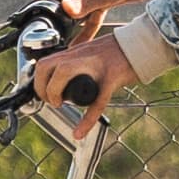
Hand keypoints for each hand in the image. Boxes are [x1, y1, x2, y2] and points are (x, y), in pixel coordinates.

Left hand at [28, 20, 154, 125]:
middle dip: (43, 88)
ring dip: (55, 93)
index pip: (44, 63)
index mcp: (75, 52)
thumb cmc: (116, 52)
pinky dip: (86, 120)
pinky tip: (79, 133)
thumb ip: (75, 63)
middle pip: (47, 67)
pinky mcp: (111, 78)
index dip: (39, 81)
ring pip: (64, 73)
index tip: (44, 93)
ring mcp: (95, 66)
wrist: (140, 46)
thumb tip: (60, 78)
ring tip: (61, 104)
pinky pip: (97, 101)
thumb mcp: (89, 53)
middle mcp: (81, 56)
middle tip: (52, 101)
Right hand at [34, 0, 153, 37]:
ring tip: (61, 49)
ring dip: (69, 31)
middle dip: (52, 24)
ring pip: (74, 18)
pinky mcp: (102, 3)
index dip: (35, 11)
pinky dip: (86, 33)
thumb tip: (64, 10)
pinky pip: (89, 21)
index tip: (31, 27)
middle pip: (57, 8)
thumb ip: (81, 4)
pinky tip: (81, 46)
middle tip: (47, 43)